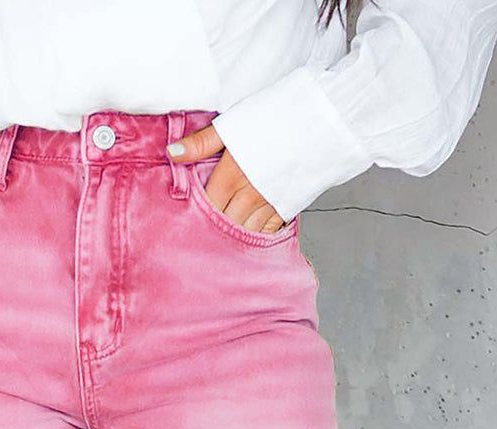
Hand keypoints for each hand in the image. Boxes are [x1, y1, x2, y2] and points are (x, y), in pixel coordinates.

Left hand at [168, 124, 286, 234]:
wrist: (324, 119)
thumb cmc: (279, 115)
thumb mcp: (234, 124)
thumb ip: (201, 143)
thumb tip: (172, 153)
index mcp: (231, 176)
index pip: (205, 209)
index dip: (194, 218)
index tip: (186, 223)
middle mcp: (249, 196)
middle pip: (222, 226)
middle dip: (211, 233)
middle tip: (199, 240)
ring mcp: (269, 205)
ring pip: (244, 234)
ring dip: (232, 240)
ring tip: (220, 244)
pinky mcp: (287, 208)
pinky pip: (266, 233)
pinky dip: (256, 237)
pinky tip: (247, 239)